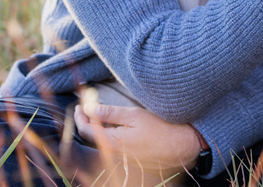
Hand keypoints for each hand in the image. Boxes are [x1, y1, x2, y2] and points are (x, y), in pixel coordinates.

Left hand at [74, 100, 200, 177]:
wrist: (184, 147)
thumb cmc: (162, 128)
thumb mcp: (136, 116)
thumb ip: (111, 113)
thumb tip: (89, 109)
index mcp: (113, 142)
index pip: (86, 130)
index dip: (80, 117)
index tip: (78, 105)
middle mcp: (115, 152)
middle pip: (92, 138)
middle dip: (86, 122)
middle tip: (85, 107)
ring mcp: (124, 156)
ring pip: (102, 142)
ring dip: (96, 128)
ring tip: (98, 114)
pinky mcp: (132, 157)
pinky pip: (113, 145)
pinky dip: (108, 134)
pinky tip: (114, 125)